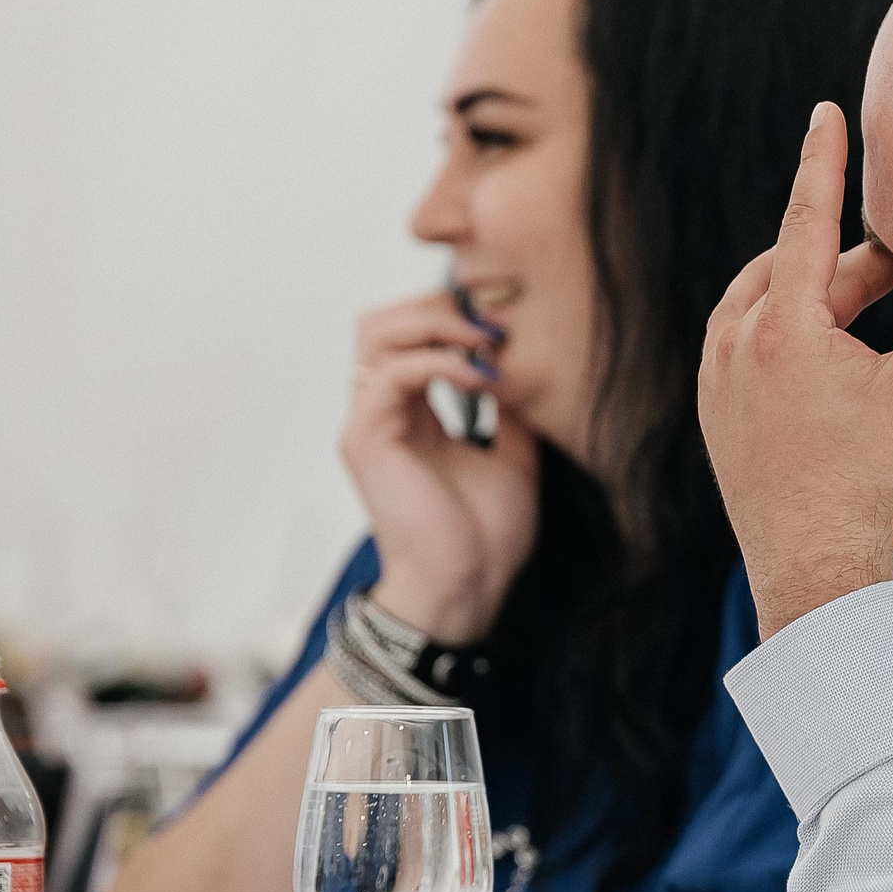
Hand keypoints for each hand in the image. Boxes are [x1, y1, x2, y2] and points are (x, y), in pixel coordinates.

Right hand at [340, 289, 540, 642]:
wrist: (469, 587)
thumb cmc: (487, 536)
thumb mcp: (514, 455)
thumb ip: (509, 409)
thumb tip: (526, 369)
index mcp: (410, 413)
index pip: (410, 333)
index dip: (453, 312)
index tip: (510, 315)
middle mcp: (381, 411)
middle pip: (382, 319)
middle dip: (438, 304)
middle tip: (494, 320)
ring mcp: (367, 422)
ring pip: (375, 331)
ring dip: (434, 323)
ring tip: (485, 342)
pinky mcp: (366, 438)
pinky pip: (391, 372)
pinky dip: (438, 362)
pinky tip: (481, 378)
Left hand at [699, 102, 892, 636]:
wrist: (815, 576)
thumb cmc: (866, 486)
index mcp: (780, 326)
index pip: (806, 219)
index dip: (824, 162)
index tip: (826, 113)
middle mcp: (736, 345)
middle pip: (799, 273)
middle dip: (858, 271)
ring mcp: (719, 384)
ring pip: (774, 313)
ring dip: (829, 308)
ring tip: (882, 323)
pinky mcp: (720, 420)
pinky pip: (757, 357)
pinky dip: (803, 347)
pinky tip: (845, 368)